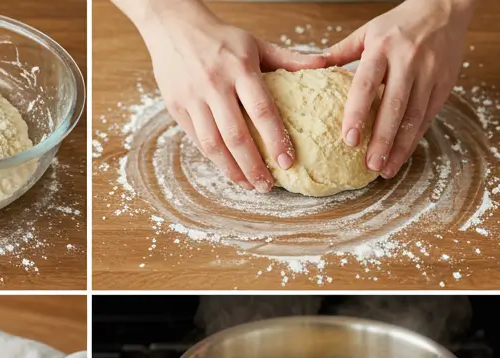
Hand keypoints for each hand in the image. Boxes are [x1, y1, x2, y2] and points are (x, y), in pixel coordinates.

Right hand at [125, 0, 326, 190]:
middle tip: (267, 186)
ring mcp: (193, 99)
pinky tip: (227, 169)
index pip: (261, 110)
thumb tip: (324, 65)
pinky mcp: (177, 108)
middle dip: (252, 166)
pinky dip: (213, 158)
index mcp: (240, 68)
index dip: (275, 139)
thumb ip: (288, 58)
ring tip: (247, 184)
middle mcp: (215, 85)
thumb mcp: (256, 43)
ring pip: (213, 144)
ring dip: (230, 169)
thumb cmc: (221, 38)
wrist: (174, 28)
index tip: (288, 162)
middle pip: (236, 135)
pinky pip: (197, 139)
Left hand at [322, 0, 475, 177]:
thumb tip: (308, 69)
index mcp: (382, 49)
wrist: (444, 7)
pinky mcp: (445, 83)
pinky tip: (401, 156)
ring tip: (385, 170)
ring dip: (400, 146)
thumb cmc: (399, 24)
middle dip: (382, 139)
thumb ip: (339, 53)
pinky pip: (428, 116)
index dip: (357, 113)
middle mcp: (408, 61)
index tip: (348, 139)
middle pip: (394, 106)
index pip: (366, 85)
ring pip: (415, 116)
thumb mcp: (367, 32)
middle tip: (369, 165)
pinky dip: (414, 139)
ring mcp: (430, 73)